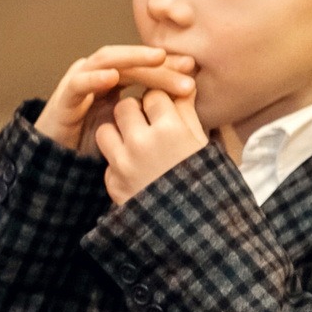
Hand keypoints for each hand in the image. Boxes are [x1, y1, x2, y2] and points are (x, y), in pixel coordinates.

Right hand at [34, 46, 194, 152]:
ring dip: (132, 59)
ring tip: (157, 58)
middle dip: (158, 62)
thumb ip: (150, 112)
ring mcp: (79, 82)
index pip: (144, 65)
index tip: (193, 68)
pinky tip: (113, 77)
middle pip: (131, 60)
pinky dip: (95, 77)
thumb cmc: (96, 143)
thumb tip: (187, 106)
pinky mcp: (63, 97)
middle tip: (185, 66)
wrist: (59, 162)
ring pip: (107, 61)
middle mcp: (97, 74)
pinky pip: (79, 83)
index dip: (168, 65)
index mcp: (114, 79)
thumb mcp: (130, 126)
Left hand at [95, 85, 208, 204]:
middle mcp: (142, 143)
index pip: (154, 95)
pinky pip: (107, 159)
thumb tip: (183, 83)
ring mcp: (123, 164)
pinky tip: (136, 170)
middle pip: (125, 107)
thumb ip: (186, 112)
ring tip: (136, 143)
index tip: (165, 111)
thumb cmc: (205, 180)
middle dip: (136, 112)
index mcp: (170, 130)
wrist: (195, 229)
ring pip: (105, 129)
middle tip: (148, 124)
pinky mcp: (112, 183)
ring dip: (118, 133)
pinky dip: (118, 161)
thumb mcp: (201, 143)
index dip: (160, 101)